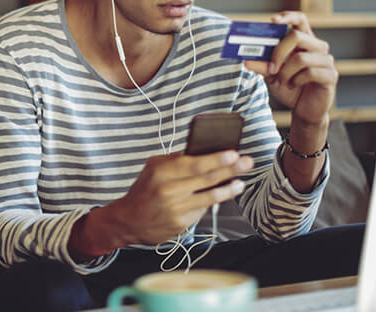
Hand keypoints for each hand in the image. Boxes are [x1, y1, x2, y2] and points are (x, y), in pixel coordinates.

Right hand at [110, 150, 252, 245]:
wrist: (128, 221)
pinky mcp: (180, 224)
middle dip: (230, 169)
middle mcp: (168, 191)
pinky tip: (219, 196)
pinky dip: (211, 202)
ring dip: (228, 189)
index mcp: (160, 172)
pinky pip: (201, 211)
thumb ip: (175, 160)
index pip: (194, 164)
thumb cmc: (143, 190)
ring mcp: (175, 209)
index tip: (233, 153)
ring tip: (240, 183)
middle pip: (206, 178)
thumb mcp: (152, 168)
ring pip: (209, 197)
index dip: (216, 158)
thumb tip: (202, 151)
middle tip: (246, 162)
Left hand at [244, 11, 336, 124]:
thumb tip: (246, 60)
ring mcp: (326, 61)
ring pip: (301, 58)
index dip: (288, 16)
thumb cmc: (290, 88)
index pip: (300, 19)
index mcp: (304, 41)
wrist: (304, 110)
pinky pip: (310, 73)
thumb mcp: (272, 76)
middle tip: (271, 69)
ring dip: (285, 73)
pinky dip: (296, 81)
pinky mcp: (331, 76)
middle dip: (278, 52)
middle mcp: (318, 47)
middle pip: (297, 36)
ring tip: (281, 82)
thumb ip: (262, 65)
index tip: (272, 20)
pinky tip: (293, 86)